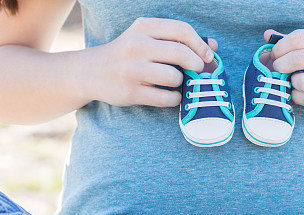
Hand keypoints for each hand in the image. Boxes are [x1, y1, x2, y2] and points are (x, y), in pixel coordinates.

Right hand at [84, 18, 217, 106]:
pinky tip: (170, 95)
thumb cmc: (128, 53)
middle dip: (196, 65)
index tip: (207, 55)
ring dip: (181, 83)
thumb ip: (177, 39)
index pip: (182, 31)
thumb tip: (212, 46)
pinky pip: (166, 98)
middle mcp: (137, 46)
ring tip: (175, 82)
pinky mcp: (131, 92)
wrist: (91, 71)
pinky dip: (174, 98)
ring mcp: (132, 70)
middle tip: (197, 71)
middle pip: (181, 54)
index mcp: (143, 27)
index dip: (200, 44)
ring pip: (174, 78)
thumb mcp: (147, 37)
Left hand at [267, 28, 303, 113]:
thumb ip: (298, 40)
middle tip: (277, 68)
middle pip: (297, 59)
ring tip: (294, 80)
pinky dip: (297, 96)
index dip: (279, 48)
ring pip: (301, 82)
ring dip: (291, 82)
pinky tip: (302, 91)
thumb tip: (267, 36)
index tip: (274, 54)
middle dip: (280, 65)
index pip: (297, 39)